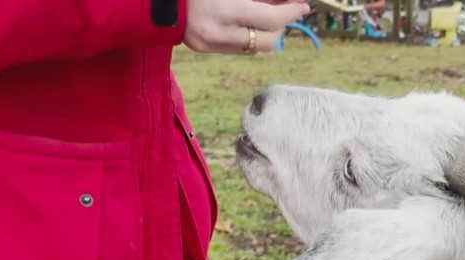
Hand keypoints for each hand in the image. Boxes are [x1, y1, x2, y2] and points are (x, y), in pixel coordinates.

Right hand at [185, 0, 310, 54]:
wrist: (161, 1)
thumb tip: (283, 2)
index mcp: (224, 11)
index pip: (270, 19)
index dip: (291, 12)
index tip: (303, 6)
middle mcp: (219, 33)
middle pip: (267, 41)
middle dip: (282, 26)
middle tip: (286, 10)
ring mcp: (211, 45)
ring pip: (255, 48)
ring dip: (267, 33)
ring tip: (267, 14)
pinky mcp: (205, 50)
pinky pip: (239, 49)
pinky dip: (249, 36)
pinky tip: (248, 22)